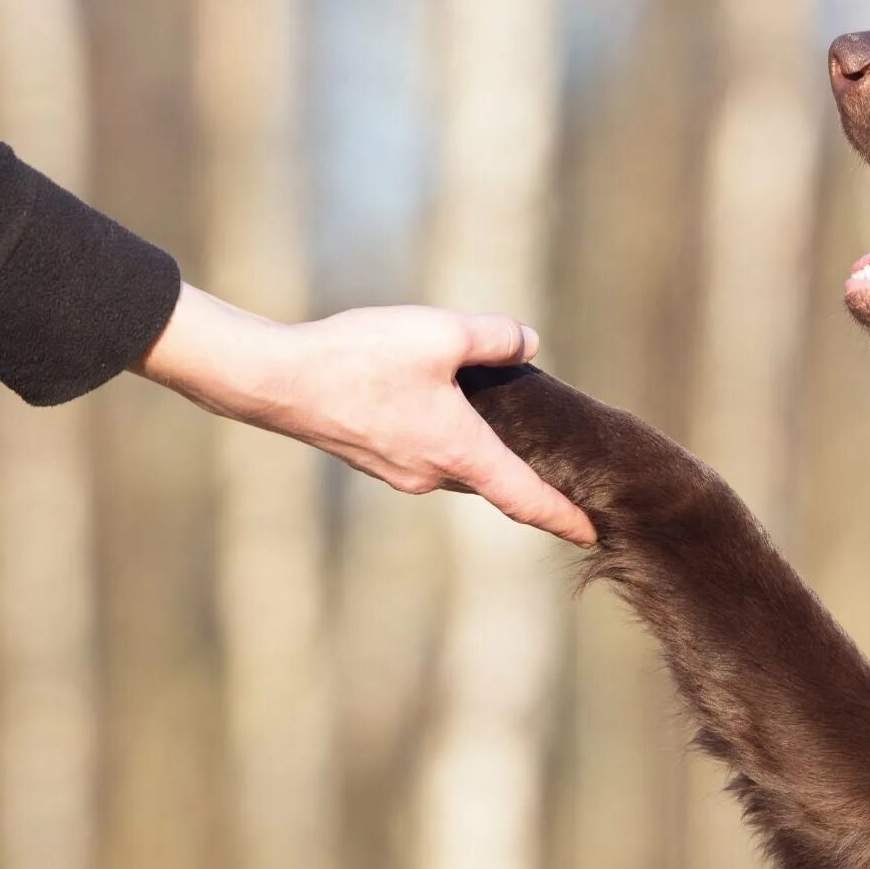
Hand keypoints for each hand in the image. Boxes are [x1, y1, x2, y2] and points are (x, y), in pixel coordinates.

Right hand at [134, 283, 597, 545]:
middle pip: (496, 480)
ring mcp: (400, 472)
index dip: (564, 518)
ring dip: (485, 451)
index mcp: (460, 452)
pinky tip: (445, 405)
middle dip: (528, 475)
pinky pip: (429, 454)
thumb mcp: (440, 332)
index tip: (593, 536)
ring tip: (505, 422)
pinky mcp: (374, 458)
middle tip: (564, 464)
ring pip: (460, 465)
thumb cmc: (359, 358)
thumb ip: (494, 337)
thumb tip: (528, 342)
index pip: (526, 498)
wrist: (276, 381)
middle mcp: (433, 474)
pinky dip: (450, 440)